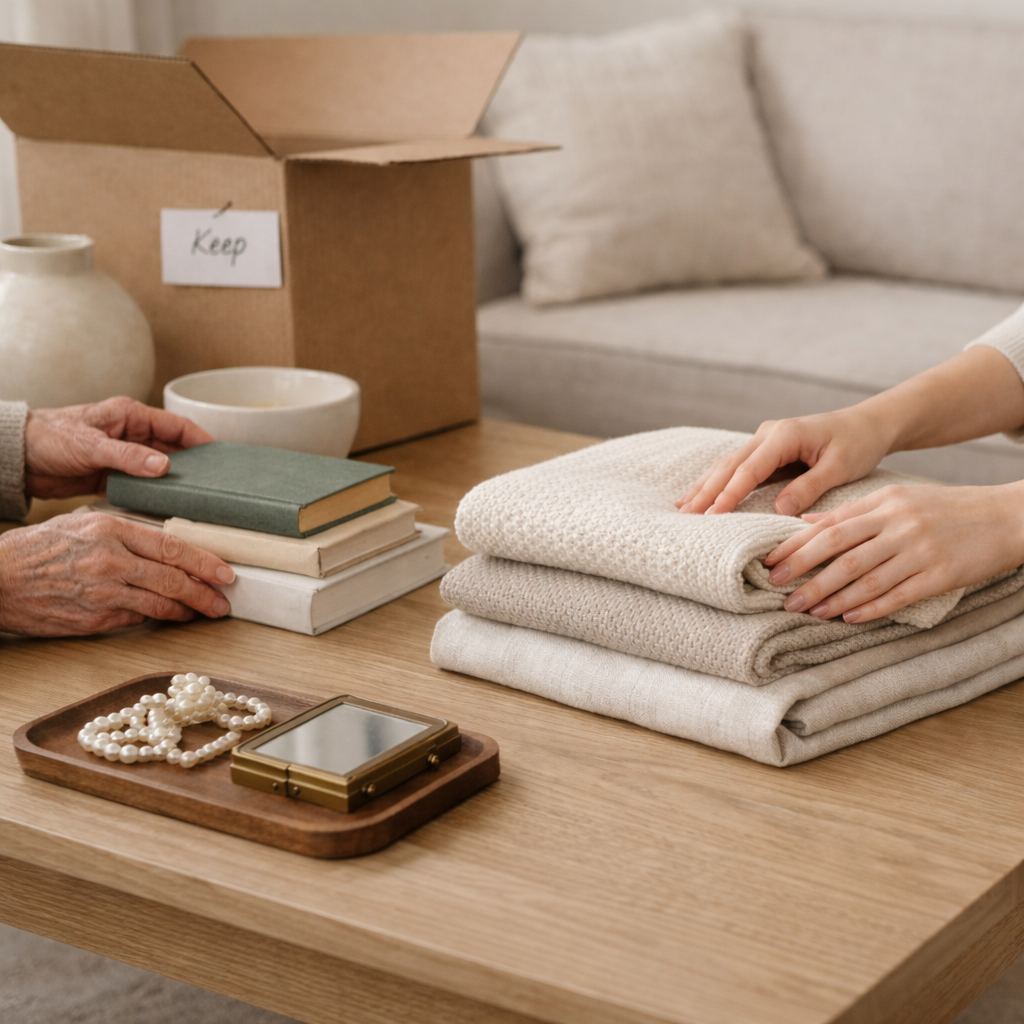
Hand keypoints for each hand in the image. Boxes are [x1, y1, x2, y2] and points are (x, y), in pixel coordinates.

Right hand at [0, 513, 233, 636]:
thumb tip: (164, 548)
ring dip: (187, 611)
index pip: (172, 547)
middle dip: (205, 594)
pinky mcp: (93, 621)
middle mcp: (109, 562)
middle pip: (173, 580)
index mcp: (109, 530)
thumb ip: (123, 533)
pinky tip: (168, 618)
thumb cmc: (36, 548)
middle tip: (223, 601)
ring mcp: (101, 594)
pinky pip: (134, 620)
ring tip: (203, 612)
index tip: (225, 573)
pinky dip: (155, 619)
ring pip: (159, 605)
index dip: (205, 562)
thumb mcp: (81, 524)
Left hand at [23, 396, 212, 498]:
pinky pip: (143, 485)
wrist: (18, 458)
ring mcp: (123, 456)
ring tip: (195, 497)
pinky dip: (154, 494)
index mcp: (130, 416)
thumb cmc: (48, 438)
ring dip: (174, 482)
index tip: (220, 456)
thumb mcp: (90, 446)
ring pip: (160, 469)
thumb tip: (164, 467)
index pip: (177, 426)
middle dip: (193, 465)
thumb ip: (127, 456)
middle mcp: (131, 434)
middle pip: (174, 449)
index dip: (201, 439)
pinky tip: (166, 506)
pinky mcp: (113, 476)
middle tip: (213, 482)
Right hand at [676, 406, 893, 516]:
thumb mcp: (842, 466)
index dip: (728, 494)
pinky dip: (716, 481)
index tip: (711, 516)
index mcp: (785, 436)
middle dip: (705, 492)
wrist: (869, 423)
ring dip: (704, 486)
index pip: (749, 469)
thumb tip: (780, 509)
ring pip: (727, 465)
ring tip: (682, 508)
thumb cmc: (859, 443)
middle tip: (684, 516)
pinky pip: (736, 466)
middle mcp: (768, 434)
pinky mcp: (766, 448)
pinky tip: (699, 494)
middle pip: (729, 466)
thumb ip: (810, 486)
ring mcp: (764, 439)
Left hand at [763, 483, 1023, 623]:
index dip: (796, 545)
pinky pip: (897, 594)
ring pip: (864, 577)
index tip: (769, 562)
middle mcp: (898, 524)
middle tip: (777, 590)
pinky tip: (847, 617)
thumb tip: (807, 523)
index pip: (830, 525)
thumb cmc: (945, 509)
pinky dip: (869, 607)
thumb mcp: (898, 499)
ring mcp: (919, 550)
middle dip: (804, 572)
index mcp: (884, 503)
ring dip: (830, 596)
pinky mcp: (940, 575)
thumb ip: (853, 513)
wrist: (1005, 517)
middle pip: (840, 551)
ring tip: (805, 610)